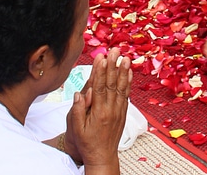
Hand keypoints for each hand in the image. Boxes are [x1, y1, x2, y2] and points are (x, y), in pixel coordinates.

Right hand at [65, 47, 131, 170]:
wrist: (103, 156)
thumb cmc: (87, 143)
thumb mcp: (77, 130)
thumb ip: (78, 111)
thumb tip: (79, 93)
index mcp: (98, 112)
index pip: (99, 87)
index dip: (100, 71)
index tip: (101, 58)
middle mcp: (110, 109)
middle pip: (111, 83)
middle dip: (112, 66)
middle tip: (114, 51)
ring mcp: (119, 110)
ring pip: (121, 87)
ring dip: (123, 71)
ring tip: (125, 57)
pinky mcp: (123, 112)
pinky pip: (126, 94)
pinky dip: (128, 82)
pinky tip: (129, 72)